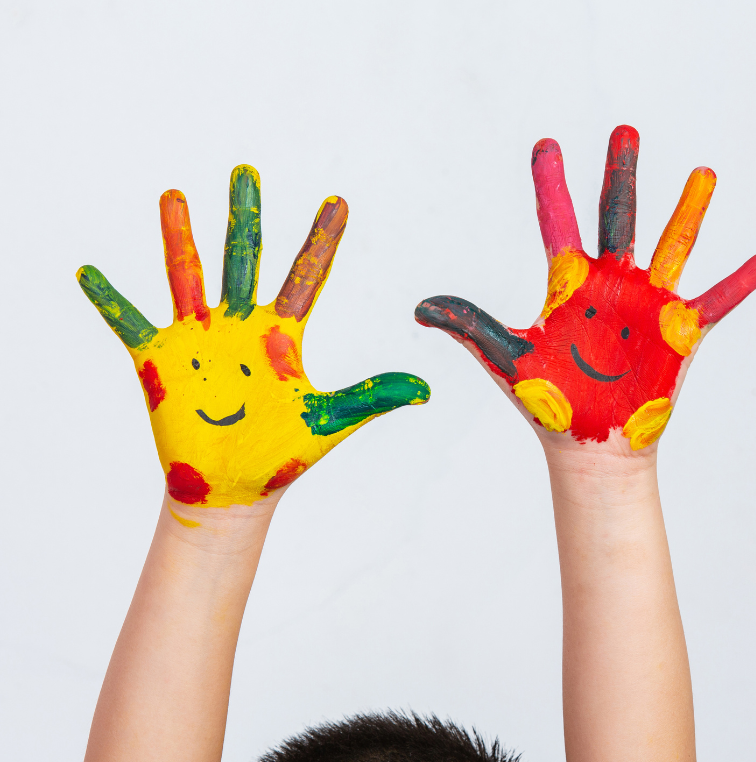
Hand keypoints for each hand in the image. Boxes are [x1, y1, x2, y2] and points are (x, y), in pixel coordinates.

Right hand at [78, 165, 429, 508]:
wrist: (234, 490)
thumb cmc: (282, 454)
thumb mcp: (329, 420)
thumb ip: (373, 397)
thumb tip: (425, 390)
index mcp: (282, 335)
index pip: (307, 276)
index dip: (322, 240)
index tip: (339, 201)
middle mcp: (240, 326)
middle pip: (243, 258)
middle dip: (245, 216)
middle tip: (246, 171)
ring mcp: (198, 339)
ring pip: (188, 276)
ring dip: (180, 236)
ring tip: (175, 195)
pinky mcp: (160, 361)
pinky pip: (129, 323)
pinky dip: (110, 299)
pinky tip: (90, 271)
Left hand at [416, 125, 755, 452]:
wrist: (591, 447)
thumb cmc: (550, 404)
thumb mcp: (507, 359)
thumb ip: (471, 325)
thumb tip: (420, 306)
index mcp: (570, 285)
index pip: (558, 222)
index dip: (551, 184)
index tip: (546, 146)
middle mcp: (611, 284)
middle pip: (618, 217)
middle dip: (620, 174)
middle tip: (624, 131)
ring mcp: (649, 305)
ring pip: (672, 245)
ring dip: (688, 209)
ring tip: (702, 171)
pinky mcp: (679, 333)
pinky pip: (715, 301)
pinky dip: (739, 282)